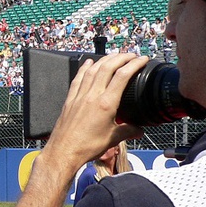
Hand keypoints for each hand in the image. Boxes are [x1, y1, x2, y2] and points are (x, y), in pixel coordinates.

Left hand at [44, 53, 147, 170]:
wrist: (63, 151)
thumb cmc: (85, 147)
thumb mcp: (112, 139)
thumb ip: (129, 131)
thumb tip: (139, 129)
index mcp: (105, 104)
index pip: (123, 76)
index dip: (134, 64)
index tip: (142, 59)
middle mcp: (92, 96)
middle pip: (107, 67)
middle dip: (121, 57)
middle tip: (131, 54)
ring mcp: (79, 96)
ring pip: (92, 70)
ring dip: (104, 59)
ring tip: (114, 56)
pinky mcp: (70, 99)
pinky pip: (78, 78)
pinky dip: (84, 68)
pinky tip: (88, 62)